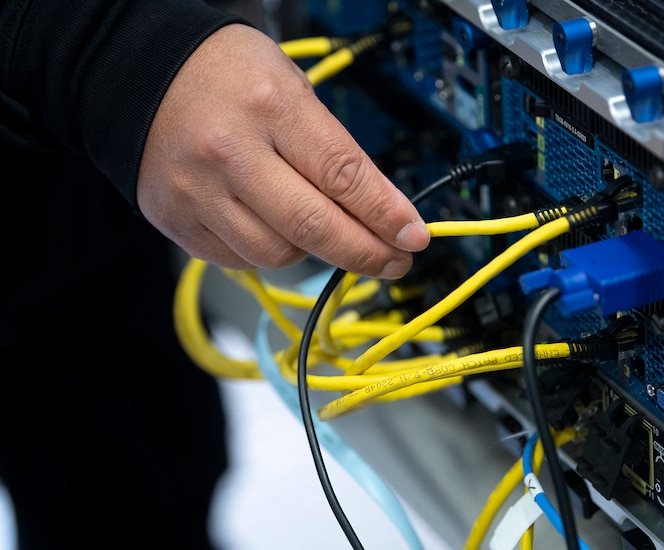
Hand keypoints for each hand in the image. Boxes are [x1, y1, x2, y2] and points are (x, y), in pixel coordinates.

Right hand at [137, 24, 429, 278]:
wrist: (139, 77)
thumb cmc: (225, 76)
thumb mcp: (293, 90)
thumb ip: (336, 152)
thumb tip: (381, 213)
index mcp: (268, 106)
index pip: (344, 175)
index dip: (387, 215)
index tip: (413, 237)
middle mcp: (228, 152)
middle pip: (314, 228)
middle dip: (366, 253)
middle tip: (393, 261)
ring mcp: (196, 192)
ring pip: (277, 255)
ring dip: (313, 252)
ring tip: (317, 227)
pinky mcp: (176, 222)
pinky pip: (240, 261)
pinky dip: (267, 252)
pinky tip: (271, 227)